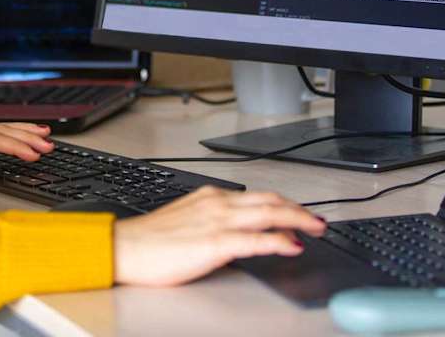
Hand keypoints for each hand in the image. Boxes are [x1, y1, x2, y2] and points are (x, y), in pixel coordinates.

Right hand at [112, 186, 324, 285]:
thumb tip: (237, 236)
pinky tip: (293, 246)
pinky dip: (279, 241)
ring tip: (316, 229)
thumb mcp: (187, 221)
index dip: (285, 204)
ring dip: (298, 220)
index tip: (299, 213)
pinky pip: (256, 240)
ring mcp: (218, 222)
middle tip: (319, 221)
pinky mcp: (215, 244)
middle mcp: (218, 204)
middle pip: (270, 201)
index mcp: (211, 197)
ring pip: (269, 214)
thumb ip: (213, 223)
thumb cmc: (149, 241)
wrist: (125, 248)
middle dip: (299, 210)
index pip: (258, 196)